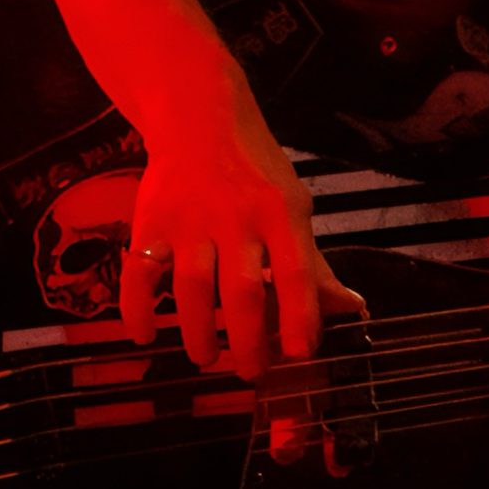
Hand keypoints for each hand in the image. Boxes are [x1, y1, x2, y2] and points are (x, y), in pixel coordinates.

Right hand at [118, 87, 365, 455]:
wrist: (198, 115)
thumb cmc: (255, 169)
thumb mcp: (294, 206)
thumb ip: (314, 264)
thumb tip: (350, 308)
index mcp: (281, 213)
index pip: (297, 274)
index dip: (300, 318)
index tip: (301, 355)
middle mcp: (236, 217)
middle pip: (242, 292)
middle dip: (248, 341)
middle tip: (251, 372)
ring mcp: (189, 220)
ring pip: (191, 289)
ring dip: (198, 333)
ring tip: (205, 358)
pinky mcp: (150, 222)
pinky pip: (139, 275)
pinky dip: (137, 310)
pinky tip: (145, 335)